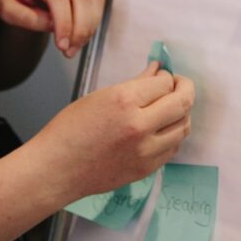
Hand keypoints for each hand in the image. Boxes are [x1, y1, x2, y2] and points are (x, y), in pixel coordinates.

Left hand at [0, 0, 104, 57]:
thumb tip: (55, 25)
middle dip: (79, 27)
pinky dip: (94, 21)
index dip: (64, 22)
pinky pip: (98, 2)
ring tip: (75, 46)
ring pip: (93, 0)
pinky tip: (82, 35)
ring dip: (89, 26)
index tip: (62, 44)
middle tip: (70, 49)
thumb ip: (27, 18)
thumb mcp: (6, 9)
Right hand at [28, 62, 194, 201]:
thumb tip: (157, 70)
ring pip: (184, 126)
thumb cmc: (69, 130)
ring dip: (182, 112)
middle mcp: (139, 126)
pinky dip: (174, 133)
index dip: (167, 77)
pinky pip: (174, 146)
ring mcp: (145, 150)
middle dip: (185, 89)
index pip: (164, 83)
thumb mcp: (99, 97)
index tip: (163, 76)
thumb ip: (134, 83)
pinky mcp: (147, 168)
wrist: (55, 170)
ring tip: (171, 107)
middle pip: (183, 103)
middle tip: (179, 85)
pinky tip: (163, 128)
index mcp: (124, 102)